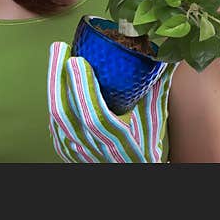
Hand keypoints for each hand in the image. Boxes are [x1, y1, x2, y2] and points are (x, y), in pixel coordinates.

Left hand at [46, 41, 175, 162]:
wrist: (125, 171)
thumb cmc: (142, 149)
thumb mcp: (153, 124)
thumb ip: (157, 93)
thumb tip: (165, 59)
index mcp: (121, 145)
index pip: (95, 117)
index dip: (83, 89)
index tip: (77, 60)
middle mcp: (94, 150)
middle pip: (67, 113)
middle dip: (60, 78)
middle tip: (60, 48)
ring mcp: (76, 151)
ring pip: (57, 116)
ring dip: (55, 82)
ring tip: (58, 54)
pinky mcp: (64, 149)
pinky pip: (54, 120)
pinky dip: (55, 96)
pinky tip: (56, 76)